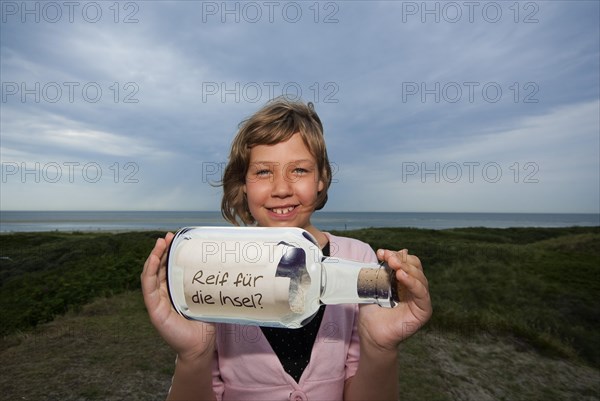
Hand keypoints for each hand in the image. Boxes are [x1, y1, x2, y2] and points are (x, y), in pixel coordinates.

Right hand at [141, 232, 215, 360]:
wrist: (201, 344)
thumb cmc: (204, 321)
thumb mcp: (205, 296)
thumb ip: (207, 283)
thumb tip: (221, 263)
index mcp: (173, 290)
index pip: (167, 268)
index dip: (169, 253)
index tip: (175, 238)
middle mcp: (163, 294)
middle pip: (158, 268)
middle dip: (161, 251)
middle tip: (168, 236)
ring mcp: (156, 302)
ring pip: (150, 274)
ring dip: (153, 257)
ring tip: (160, 243)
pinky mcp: (154, 310)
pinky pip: (148, 288)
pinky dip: (149, 272)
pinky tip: (153, 260)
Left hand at [357, 249, 431, 352]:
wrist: (371, 334)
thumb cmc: (372, 311)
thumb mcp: (374, 286)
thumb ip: (381, 270)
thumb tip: (390, 253)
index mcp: (404, 282)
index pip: (407, 263)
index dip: (396, 255)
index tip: (381, 253)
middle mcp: (414, 289)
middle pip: (416, 267)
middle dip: (401, 260)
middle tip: (388, 258)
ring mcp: (420, 299)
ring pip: (420, 278)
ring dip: (407, 269)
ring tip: (394, 265)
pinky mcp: (423, 311)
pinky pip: (422, 294)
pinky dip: (413, 283)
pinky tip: (402, 276)